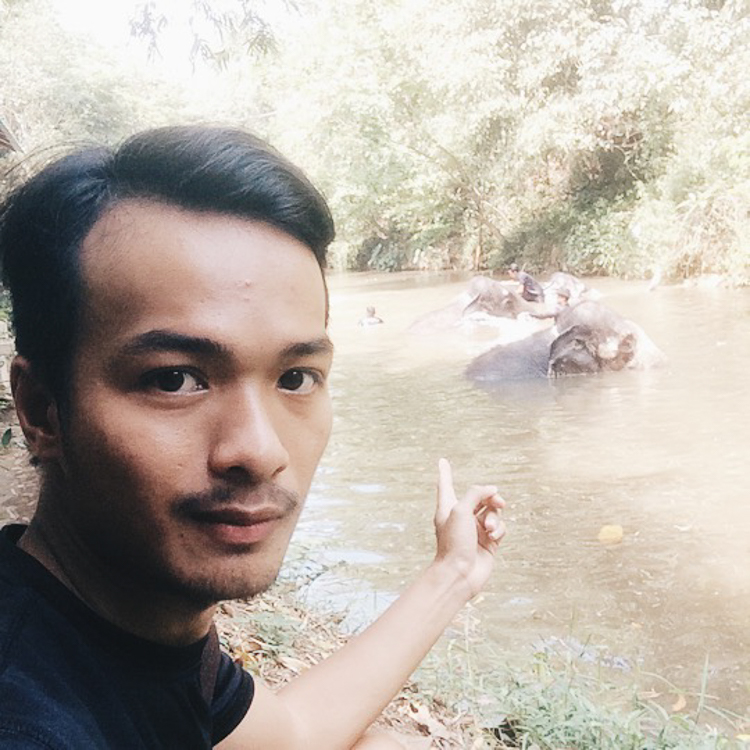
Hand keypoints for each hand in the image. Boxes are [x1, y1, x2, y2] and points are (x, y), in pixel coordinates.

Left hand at [433, 458, 505, 598]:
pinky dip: (499, 530)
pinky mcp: (489, 542)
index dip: (445, 472)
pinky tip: (493, 538)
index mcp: (448, 508)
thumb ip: (476, 494)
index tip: (442, 461)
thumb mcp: (460, 510)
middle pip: (479, 497)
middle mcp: (462, 517)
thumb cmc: (454, 543)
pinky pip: (500, 528)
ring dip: (494, 518)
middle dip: (490, 497)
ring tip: (489, 529)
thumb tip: (492, 489)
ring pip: (493, 512)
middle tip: (498, 501)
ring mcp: (476, 530)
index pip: (446, 485)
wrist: (459, 574)